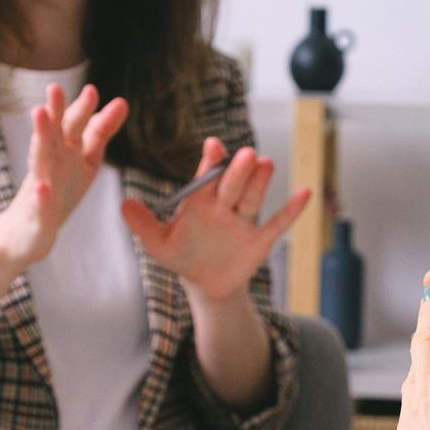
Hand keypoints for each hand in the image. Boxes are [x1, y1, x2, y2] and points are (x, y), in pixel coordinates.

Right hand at [0, 84, 128, 264]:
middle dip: (55, 112)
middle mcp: (51, 162)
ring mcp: (41, 185)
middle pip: (54, 134)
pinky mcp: (37, 213)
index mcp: (65, 150)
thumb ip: (100, 131)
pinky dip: (40, 196)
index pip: (75, 126)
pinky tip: (42, 189)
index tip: (92, 90)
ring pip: (39, 159)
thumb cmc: (60, 188)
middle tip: (55, 88)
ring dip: (39, 138)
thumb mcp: (85, 158)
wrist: (30, 231)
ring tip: (38, 115)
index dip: (83, 109)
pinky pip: (39, 204)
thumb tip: (121, 102)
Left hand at [121, 138, 309, 302]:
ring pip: (253, 199)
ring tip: (267, 164)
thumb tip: (123, 205)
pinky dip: (292, 210)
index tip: (213, 147)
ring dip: (261, 183)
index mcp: (200, 201)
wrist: (206, 282)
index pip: (206, 177)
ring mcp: (244, 220)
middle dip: (238, 171)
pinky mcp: (260, 239)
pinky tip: (305, 193)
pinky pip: (278, 223)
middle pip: (233, 184)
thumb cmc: (182, 256)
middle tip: (245, 154)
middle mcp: (225, 205)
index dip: (211, 162)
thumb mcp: (158, 243)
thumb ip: (143, 224)